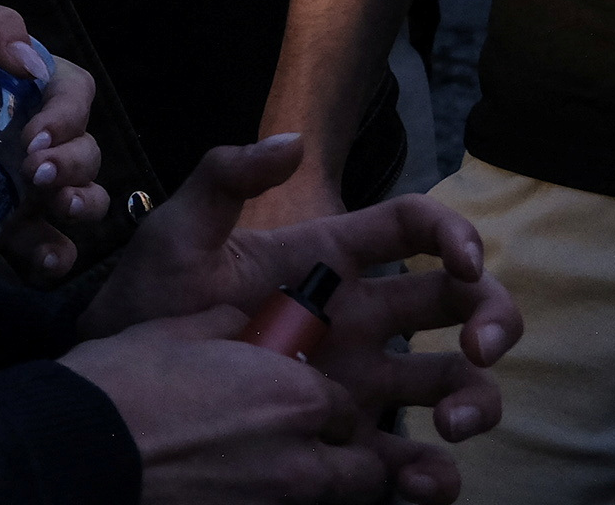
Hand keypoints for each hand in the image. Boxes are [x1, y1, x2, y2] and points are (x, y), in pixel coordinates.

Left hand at [0, 0, 113, 281]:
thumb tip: (30, 62)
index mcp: (32, 87)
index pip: (76, 95)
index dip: (68, 115)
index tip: (36, 132)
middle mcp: (38, 136)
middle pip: (86, 150)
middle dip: (73, 162)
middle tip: (36, 170)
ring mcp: (27, 181)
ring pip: (84, 197)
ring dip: (84, 203)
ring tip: (59, 203)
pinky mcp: (8, 221)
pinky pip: (51, 245)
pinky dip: (58, 254)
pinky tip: (45, 257)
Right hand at [60, 315, 396, 501]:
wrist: (84, 444)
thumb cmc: (126, 383)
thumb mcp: (176, 332)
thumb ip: (226, 328)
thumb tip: (240, 327)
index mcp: (294, 397)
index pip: (345, 405)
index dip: (322, 399)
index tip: (296, 395)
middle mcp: (304, 456)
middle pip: (367, 468)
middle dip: (347, 455)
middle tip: (304, 442)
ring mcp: (281, 500)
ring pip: (335, 497)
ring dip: (316, 482)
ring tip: (271, 467)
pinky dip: (274, 498)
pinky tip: (238, 483)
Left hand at [92, 135, 514, 474]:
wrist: (121, 378)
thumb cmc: (150, 296)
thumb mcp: (180, 230)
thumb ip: (225, 177)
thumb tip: (293, 144)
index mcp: (330, 259)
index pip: (416, 231)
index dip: (454, 236)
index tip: (461, 261)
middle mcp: (362, 317)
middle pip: (460, 308)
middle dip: (493, 321)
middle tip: (478, 349)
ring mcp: (361, 378)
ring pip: (456, 385)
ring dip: (477, 403)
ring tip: (452, 426)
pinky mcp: (348, 435)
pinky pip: (411, 460)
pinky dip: (435, 476)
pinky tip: (421, 482)